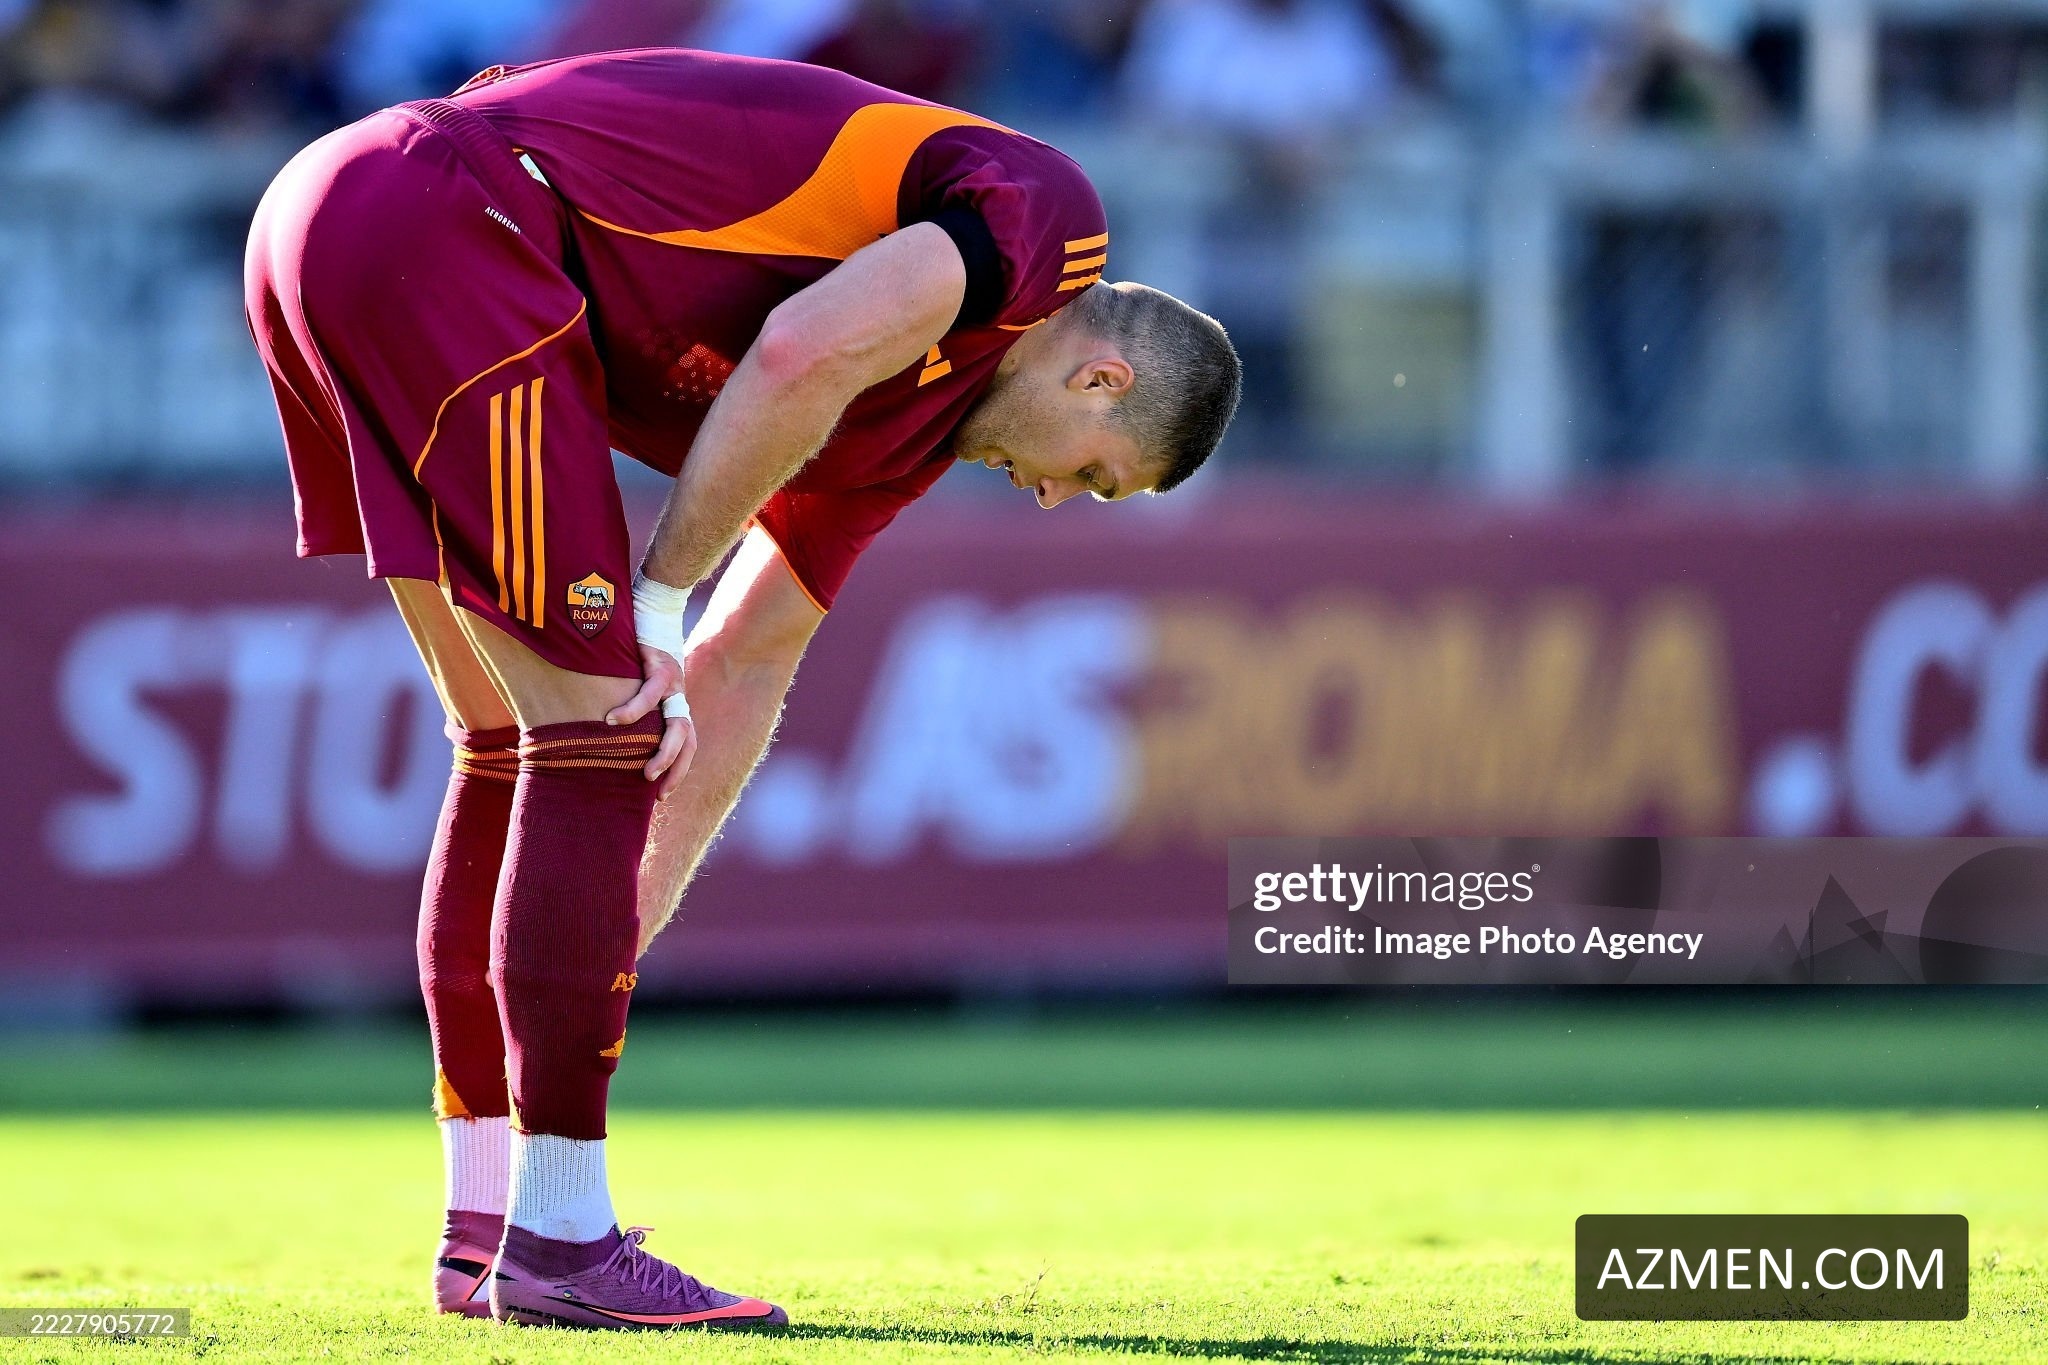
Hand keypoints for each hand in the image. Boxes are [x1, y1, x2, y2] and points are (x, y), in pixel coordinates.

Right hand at [604, 642, 698, 796]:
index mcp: (673, 703)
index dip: (678, 770)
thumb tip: (601, 733)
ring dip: (663, 752)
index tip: (661, 795)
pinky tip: (612, 721)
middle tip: (657, 791)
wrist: (651, 608)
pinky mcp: (662, 665)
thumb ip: (630, 707)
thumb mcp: (635, 683)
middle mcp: (678, 696)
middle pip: (688, 740)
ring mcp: (674, 682)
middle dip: (676, 769)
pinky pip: (650, 693)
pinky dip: (632, 710)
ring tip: (644, 773)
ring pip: (678, 724)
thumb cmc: (635, 650)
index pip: (685, 744)